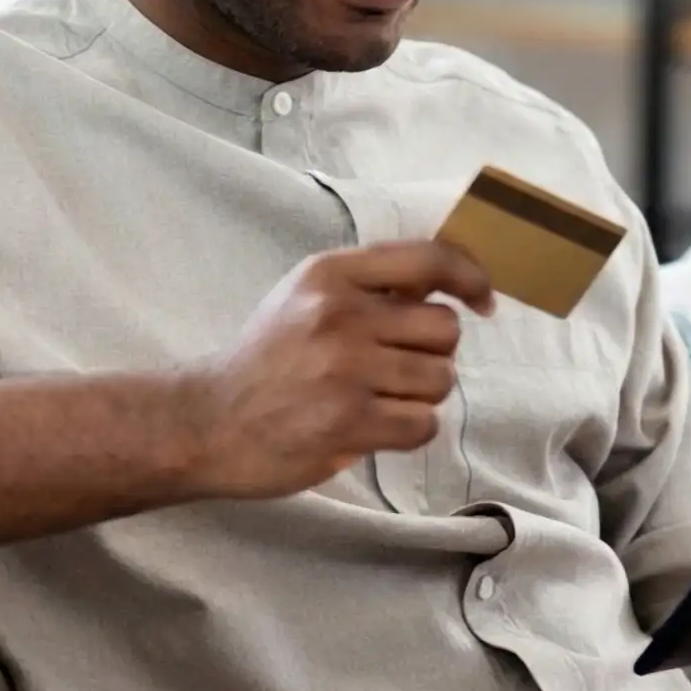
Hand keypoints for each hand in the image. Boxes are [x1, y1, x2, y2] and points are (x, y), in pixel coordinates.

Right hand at [186, 241, 493, 500]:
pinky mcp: (349, 422)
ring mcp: (345, 369)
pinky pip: (423, 424)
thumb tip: (446, 282)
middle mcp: (340, 314)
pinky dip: (408, 431)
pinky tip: (372, 427)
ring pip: (439, 380)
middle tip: (396, 368)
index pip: (428, 260)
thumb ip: (368, 285)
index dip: (470, 277)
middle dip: (432, 353)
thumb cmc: (266, 359)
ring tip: (376, 398)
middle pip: (444, 329)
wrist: (207, 421)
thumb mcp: (304, 298)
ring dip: (419, 395)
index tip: (483, 300)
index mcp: (330, 275)